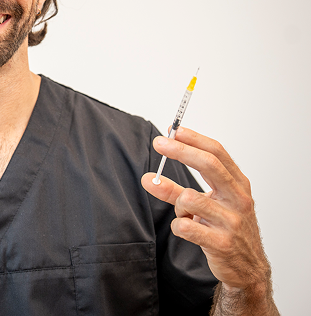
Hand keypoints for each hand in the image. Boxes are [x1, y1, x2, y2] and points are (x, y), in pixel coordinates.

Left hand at [141, 127, 277, 314]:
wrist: (247, 268)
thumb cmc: (226, 228)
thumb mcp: (208, 204)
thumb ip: (178, 189)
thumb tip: (150, 177)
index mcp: (238, 185)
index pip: (217, 153)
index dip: (194, 139)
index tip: (174, 130)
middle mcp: (238, 199)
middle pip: (210, 165)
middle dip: (181, 151)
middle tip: (159, 143)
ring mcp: (231, 221)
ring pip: (190, 198)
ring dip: (178, 205)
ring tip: (185, 214)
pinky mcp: (221, 243)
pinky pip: (184, 226)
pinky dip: (178, 226)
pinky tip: (186, 229)